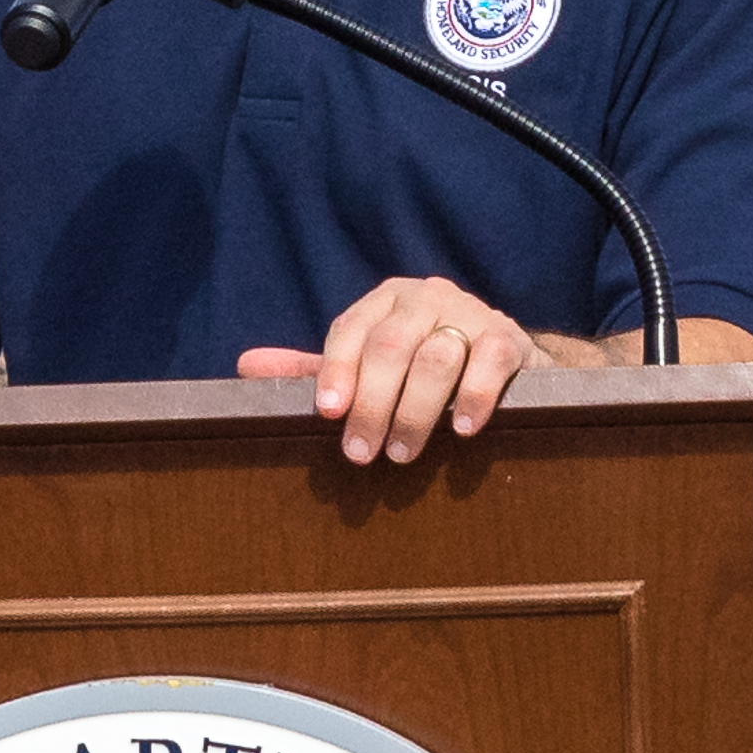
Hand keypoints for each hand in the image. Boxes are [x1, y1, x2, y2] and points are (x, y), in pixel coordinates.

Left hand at [247, 277, 555, 466]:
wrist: (504, 359)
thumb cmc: (421, 366)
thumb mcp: (369, 365)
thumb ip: (315, 369)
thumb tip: (244, 367)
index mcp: (385, 301)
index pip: (350, 330)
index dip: (336, 371)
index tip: (327, 414)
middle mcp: (425, 297)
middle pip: (389, 346)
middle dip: (372, 404)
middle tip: (361, 454)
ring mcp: (470, 314)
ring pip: (435, 357)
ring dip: (415, 411)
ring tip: (402, 453)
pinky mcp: (508, 337)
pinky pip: (488, 362)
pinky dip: (473, 397)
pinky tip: (461, 430)